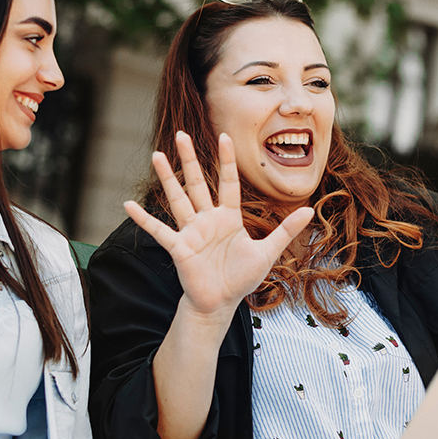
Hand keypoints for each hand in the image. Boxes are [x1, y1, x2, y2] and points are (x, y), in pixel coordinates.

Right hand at [125, 131, 312, 321]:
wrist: (220, 304)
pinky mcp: (179, 248)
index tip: (224, 137)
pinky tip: (127, 204)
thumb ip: (285, 230)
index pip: (227, 182)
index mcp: (228, 217)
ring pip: (177, 199)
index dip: (225, 160)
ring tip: (156, 155)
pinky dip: (144, 219)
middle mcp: (207, 220)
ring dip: (166, 178)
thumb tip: (310, 210)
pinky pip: (159, 230)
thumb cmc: (241, 278)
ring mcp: (191, 232)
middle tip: (180, 135)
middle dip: (189, 159)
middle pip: (197, 183)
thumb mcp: (267, 252)